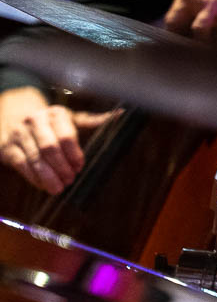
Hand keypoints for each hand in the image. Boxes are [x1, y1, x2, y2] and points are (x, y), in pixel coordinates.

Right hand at [0, 86, 117, 193]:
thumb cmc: (50, 122)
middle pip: (49, 148)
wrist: (14, 116)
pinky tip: (43, 185)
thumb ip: (93, 121)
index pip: (66, 135)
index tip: (80, 166)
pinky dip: (33, 178)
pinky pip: (21, 165)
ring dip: (48, 176)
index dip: (74, 154)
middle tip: (70, 180)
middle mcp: (35, 121)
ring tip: (59, 188)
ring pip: (34, 158)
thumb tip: (120, 115)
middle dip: (61, 167)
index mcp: (55, 113)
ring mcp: (19, 134)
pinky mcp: (7, 148)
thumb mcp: (71, 118)